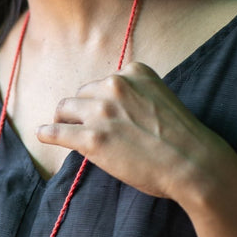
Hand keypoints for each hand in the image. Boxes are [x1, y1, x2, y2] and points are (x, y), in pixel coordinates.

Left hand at [37, 62, 223, 203]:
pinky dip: (47, 133)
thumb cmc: (182, 138)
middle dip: (83, 109)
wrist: (193, 164)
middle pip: (82, 93)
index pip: (104, 82)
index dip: (102, 100)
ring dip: (66, 119)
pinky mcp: (91, 139)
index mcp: (134, 72)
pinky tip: (43, 135)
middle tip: (88, 126)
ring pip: (66, 108)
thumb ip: (136, 94)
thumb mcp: (161, 98)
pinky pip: (56, 131)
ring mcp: (102, 112)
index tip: (108, 114)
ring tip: (66, 130)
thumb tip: (110, 107)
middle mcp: (115, 85)